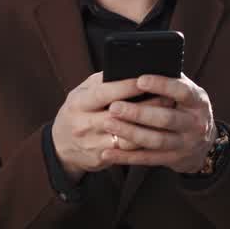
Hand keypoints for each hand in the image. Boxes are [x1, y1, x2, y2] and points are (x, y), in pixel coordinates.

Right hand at [52, 72, 174, 181]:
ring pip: (127, 138)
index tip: (146, 79)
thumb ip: (102, 81)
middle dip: (146, 107)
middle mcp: (82, 124)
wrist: (61, 145)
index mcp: (78, 103)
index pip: (104, 93)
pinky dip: (145, 142)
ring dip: (150, 127)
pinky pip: (127, 153)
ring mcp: (91, 144)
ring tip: (168, 115)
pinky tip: (159, 132)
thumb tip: (129, 68)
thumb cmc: (79, 110)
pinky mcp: (99, 160)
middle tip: (168, 97)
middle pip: (119, 116)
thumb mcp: (82, 92)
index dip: (126, 87)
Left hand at [101, 74, 216, 173]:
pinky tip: (108, 152)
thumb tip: (140, 65)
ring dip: (130, 133)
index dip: (162, 85)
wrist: (203, 143)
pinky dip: (126, 156)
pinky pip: (148, 159)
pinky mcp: (174, 159)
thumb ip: (170, 80)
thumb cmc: (185, 107)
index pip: (182, 92)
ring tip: (108, 123)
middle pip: (166, 119)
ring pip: (156, 140)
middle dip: (139, 113)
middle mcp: (196, 124)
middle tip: (114, 106)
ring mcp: (186, 144)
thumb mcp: (186, 92)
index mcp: (198, 101)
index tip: (140, 80)